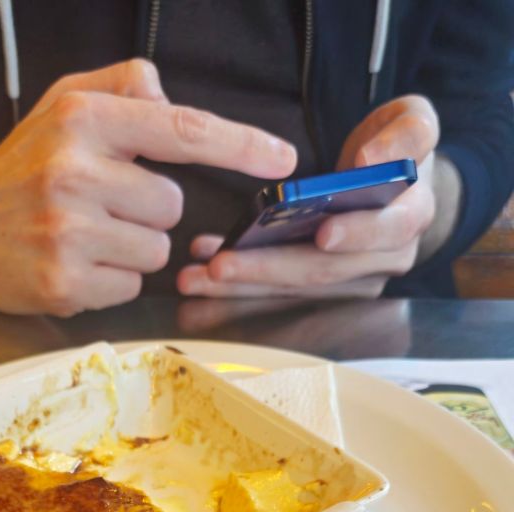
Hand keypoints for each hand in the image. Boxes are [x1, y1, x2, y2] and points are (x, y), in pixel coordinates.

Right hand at [0, 59, 295, 315]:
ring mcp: (68, 233)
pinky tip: (77, 265)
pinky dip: (114, 281)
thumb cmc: (18, 171)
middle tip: (104, 208)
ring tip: (88, 238)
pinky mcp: (65, 283)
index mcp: (81, 121)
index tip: (281, 158)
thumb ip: (121, 89)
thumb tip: (169, 100)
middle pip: (173, 204)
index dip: (240, 144)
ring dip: (134, 248)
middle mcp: (74, 172)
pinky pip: (131, 287)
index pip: (181, 129)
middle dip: (150, 210)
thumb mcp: (60, 107)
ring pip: (157, 250)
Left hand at [178, 95, 438, 299]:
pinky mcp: (319, 287)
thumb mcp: (416, 124)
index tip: (323, 233)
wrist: (393, 184)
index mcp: (409, 218)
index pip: (386, 232)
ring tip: (195, 275)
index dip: (356, 233)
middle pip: (323, 270)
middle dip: (268, 269)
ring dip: (241, 285)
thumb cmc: (397, 150)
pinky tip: (202, 270)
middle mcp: (382, 259)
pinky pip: (276, 288)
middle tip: (221, 265)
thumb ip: (409, 134)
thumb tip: (374, 162)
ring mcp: (349, 280)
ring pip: (292, 288)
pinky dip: (238, 283)